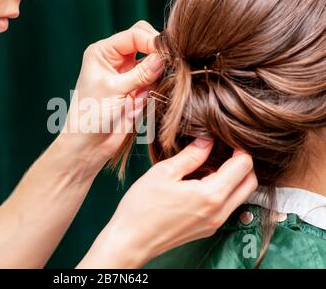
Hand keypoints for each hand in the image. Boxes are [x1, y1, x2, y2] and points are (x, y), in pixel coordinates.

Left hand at [58, 21, 164, 167]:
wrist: (89, 145)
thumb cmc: (90, 115)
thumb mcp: (114, 89)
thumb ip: (141, 72)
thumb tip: (165, 56)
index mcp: (103, 52)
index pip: (134, 34)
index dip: (152, 41)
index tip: (166, 54)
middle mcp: (116, 59)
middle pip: (146, 42)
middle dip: (158, 52)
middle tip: (168, 66)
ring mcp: (128, 74)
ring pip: (155, 61)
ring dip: (160, 71)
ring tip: (155, 86)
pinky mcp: (138, 90)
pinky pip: (157, 80)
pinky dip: (159, 85)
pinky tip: (151, 97)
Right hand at [78, 138, 257, 267]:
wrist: (131, 241)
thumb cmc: (142, 208)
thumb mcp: (164, 172)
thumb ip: (191, 155)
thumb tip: (208, 140)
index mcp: (210, 195)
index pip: (244, 166)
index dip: (238, 148)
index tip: (226, 140)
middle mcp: (219, 212)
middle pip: (250, 182)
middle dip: (242, 163)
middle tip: (223, 150)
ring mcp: (214, 223)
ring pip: (240, 195)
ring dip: (234, 178)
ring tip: (209, 165)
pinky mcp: (207, 229)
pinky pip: (227, 206)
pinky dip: (223, 191)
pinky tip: (200, 182)